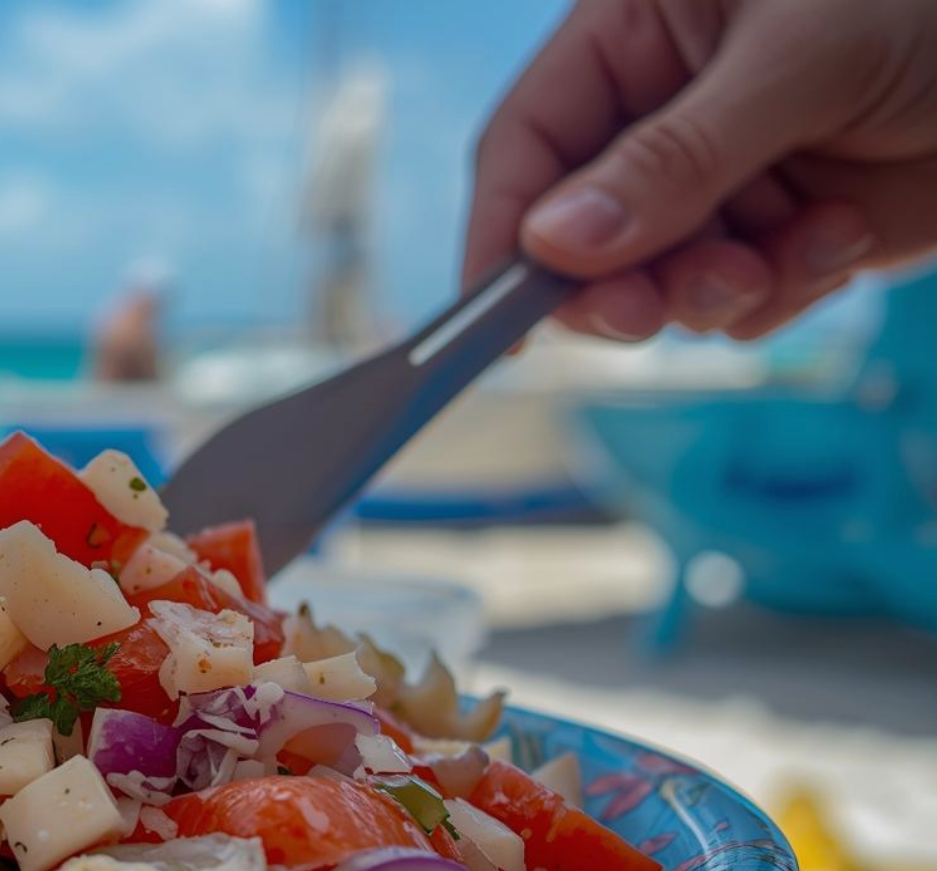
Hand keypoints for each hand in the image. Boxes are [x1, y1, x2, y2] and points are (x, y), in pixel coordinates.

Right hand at [464, 0, 936, 341]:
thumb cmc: (936, 1)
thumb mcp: (801, 58)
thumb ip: (675, 156)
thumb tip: (554, 245)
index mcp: (637, 29)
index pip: (529, 141)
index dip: (505, 230)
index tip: (500, 315)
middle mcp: (666, 108)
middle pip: (577, 229)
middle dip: (614, 278)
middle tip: (644, 314)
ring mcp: (727, 174)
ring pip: (656, 276)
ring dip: (707, 291)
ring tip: (780, 262)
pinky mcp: (789, 229)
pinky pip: (737, 299)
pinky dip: (781, 290)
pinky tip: (839, 240)